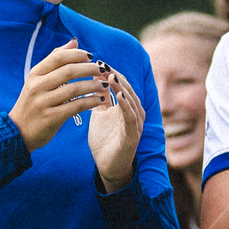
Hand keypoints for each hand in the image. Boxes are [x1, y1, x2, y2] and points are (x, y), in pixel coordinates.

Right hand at [8, 43, 104, 151]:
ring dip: (93, 85)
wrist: (19, 131)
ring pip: (74, 89)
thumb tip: (74, 42)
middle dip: (89, 69)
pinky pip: (75, 106)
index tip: (91, 56)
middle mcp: (37, 86)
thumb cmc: (34, 102)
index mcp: (35, 74)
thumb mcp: (38, 80)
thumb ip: (55, 60)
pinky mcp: (51, 117)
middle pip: (68, 71)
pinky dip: (90, 102)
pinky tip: (99, 100)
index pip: (58, 57)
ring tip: (104, 85)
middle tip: (102, 70)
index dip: (77, 55)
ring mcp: (43, 102)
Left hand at [86, 67, 144, 190]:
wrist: (108, 166)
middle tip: (103, 65)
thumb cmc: (105, 141)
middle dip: (116, 76)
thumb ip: (99, 98)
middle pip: (128, 89)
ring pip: (132, 101)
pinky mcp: (133, 136)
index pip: (120, 85)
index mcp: (126, 107)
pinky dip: (127, 106)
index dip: (110, 73)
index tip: (97, 62)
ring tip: (111, 76)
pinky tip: (119, 96)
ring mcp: (135, 124)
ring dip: (122, 88)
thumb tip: (93, 78)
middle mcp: (134, 113)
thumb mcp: (99, 114)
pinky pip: (131, 118)